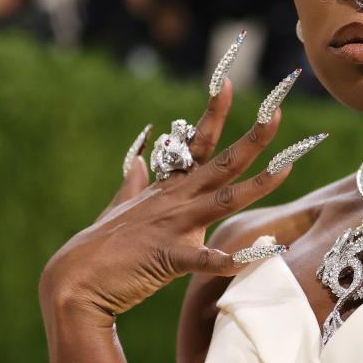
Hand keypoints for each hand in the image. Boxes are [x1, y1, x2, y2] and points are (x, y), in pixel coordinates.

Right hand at [39, 81, 304, 319]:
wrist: (74, 280)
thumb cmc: (101, 247)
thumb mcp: (120, 207)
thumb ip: (134, 184)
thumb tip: (138, 161)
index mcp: (168, 188)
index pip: (197, 143)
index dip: (214, 113)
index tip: (229, 82)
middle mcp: (176, 200)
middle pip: (223, 163)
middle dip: (254, 138)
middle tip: (278, 111)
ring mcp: (173, 225)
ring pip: (224, 200)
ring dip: (258, 184)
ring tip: (288, 168)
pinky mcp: (168, 257)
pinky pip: (206, 257)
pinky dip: (232, 257)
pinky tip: (262, 253)